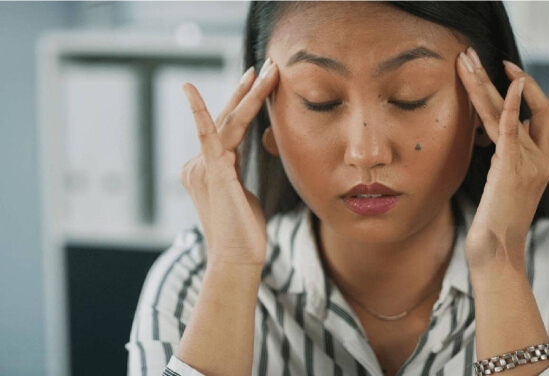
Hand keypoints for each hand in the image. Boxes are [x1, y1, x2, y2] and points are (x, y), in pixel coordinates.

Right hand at [180, 59, 278, 267]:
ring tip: (268, 71)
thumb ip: (238, 173)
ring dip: (249, 95)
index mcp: (209, 168)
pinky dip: (200, 112)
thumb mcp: (243, 195)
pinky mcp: (213, 174)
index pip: (227, 128)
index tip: (255, 82)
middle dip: (247, 91)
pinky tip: (189, 90)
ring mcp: (203, 168)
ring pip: (228, 123)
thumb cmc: (244, 232)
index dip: (242, 103)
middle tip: (266, 65)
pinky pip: (208, 137)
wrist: (237, 260)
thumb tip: (243, 162)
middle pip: (226, 119)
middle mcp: (200, 164)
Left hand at [456, 48, 548, 275]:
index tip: (504, 74)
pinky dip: (512, 102)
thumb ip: (503, 164)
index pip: (541, 116)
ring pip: (509, 111)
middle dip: (501, 78)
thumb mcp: (502, 189)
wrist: (496, 253)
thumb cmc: (494, 227)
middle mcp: (540, 159)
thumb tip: (488, 144)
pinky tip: (508, 80)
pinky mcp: (512, 168)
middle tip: (473, 55)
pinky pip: (514, 127)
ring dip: (485, 83)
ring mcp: (530, 163)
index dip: (527, 91)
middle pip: (528, 105)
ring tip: (466, 60)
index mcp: (540, 163)